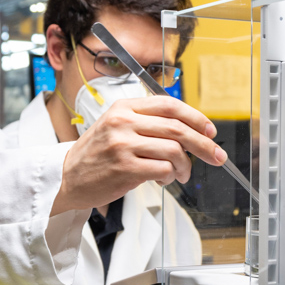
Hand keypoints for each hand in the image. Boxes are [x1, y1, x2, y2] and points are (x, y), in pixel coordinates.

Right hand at [50, 96, 227, 213]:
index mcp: (125, 107)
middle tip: (216, 156)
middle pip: (178, 129)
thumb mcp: (117, 126)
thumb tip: (188, 130)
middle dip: (204, 144)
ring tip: (182, 174)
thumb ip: (147, 123)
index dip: (196, 117)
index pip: (170, 105)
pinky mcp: (125, 168)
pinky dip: (170, 176)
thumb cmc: (97, 154)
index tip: (210, 130)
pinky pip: (163, 169)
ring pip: (174, 151)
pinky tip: (164, 179)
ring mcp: (124, 145)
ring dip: (185, 166)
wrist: (68, 177)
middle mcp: (124, 122)